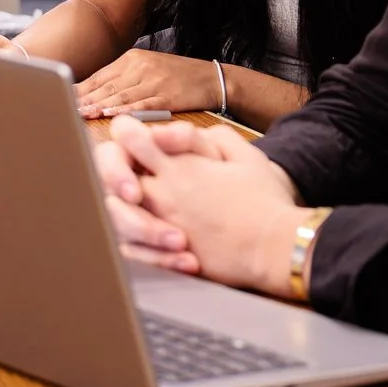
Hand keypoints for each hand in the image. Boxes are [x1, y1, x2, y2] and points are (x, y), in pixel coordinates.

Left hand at [76, 49, 221, 118]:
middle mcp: (140, 67)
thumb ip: (124, 77)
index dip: (81, 88)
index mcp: (132, 58)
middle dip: (85, 98)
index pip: (100, 75)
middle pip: (107, 85)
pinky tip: (112, 115)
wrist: (212, 78)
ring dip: (100, 105)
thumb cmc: (178, 76)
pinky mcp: (168, 96)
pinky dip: (126, 110)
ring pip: (121, 95)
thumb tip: (96, 91)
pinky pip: (143, 104)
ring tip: (82, 113)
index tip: (64, 97)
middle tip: (66, 108)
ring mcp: (154, 81)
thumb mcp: (148, 68)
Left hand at [103, 117, 309, 295]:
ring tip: (140, 208)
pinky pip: (130, 248)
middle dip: (112, 171)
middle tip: (129, 180)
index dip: (127, 134)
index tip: (135, 141)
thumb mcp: (245, 154)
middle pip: (108, 174)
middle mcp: (162, 192)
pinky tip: (150, 242)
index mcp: (177, 165)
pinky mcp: (166, 254)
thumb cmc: (266, 201)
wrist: (279, 247)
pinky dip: (134, 243)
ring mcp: (161, 223)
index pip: (127, 136)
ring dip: (122, 208)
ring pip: (113, 211)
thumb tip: (176, 133)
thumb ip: (205, 138)